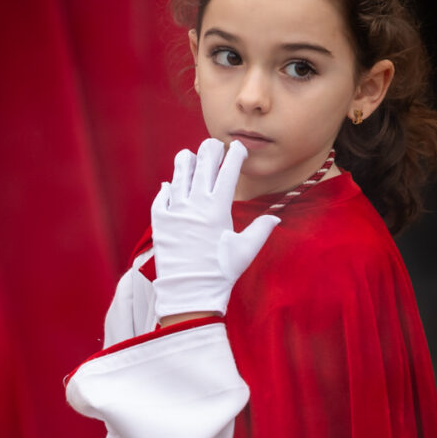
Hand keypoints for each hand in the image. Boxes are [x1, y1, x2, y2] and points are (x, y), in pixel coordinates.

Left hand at [151, 138, 279, 319]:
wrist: (190, 292)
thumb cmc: (221, 273)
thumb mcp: (245, 251)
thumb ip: (261, 230)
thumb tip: (276, 217)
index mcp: (218, 210)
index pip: (228, 174)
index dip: (234, 157)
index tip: (238, 147)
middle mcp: (195, 205)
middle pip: (203, 168)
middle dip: (209, 152)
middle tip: (213, 144)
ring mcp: (175, 212)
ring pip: (179, 177)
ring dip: (185, 163)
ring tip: (188, 154)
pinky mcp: (160, 223)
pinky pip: (162, 199)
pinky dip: (166, 189)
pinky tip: (169, 184)